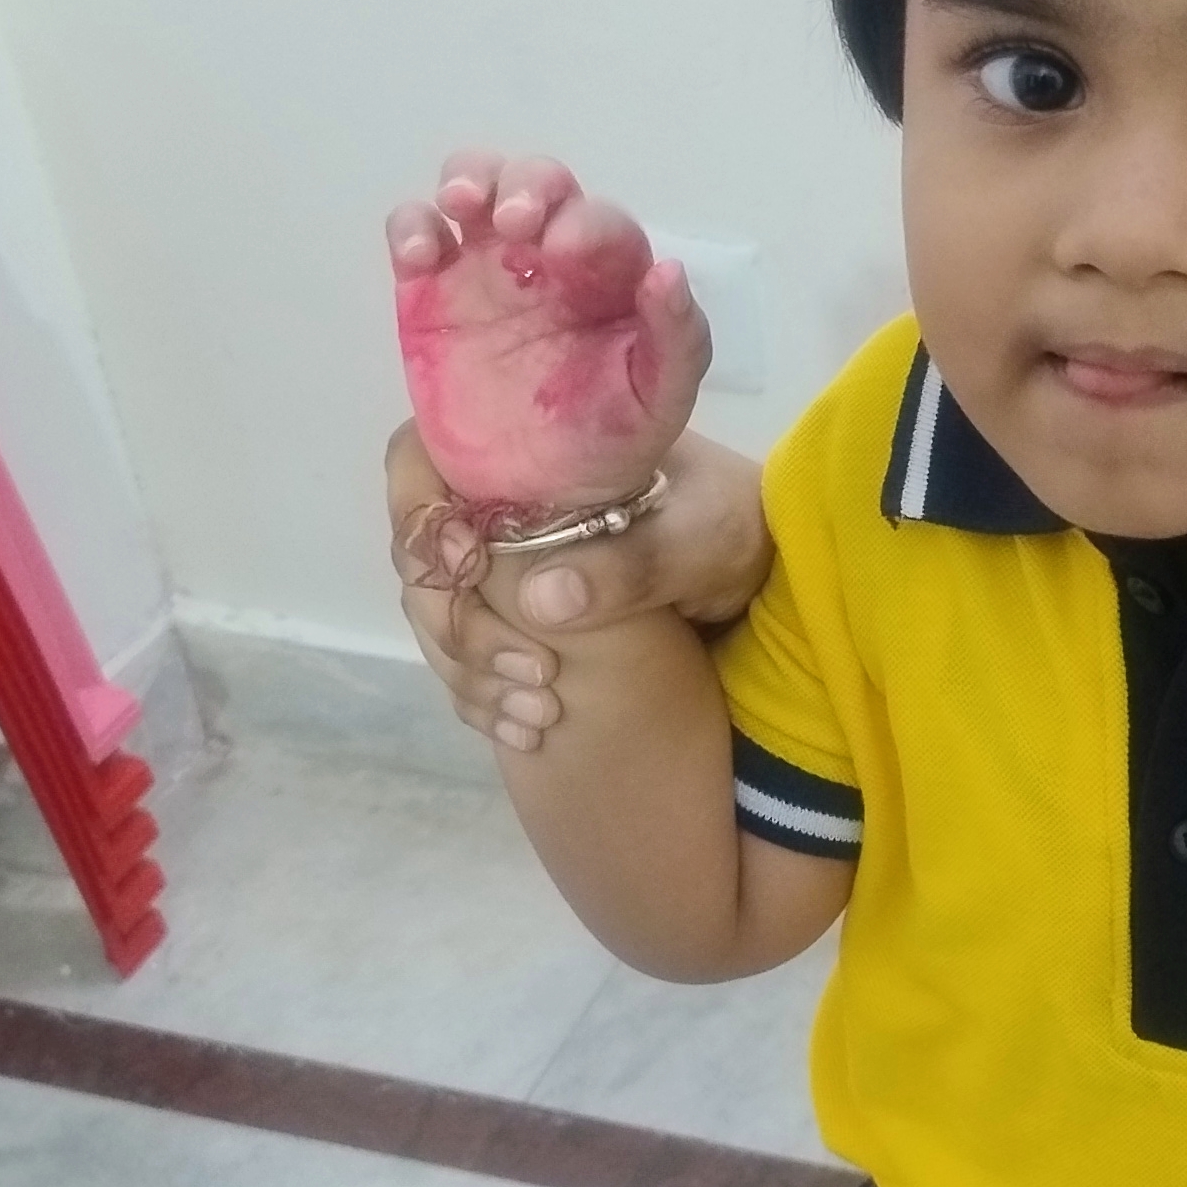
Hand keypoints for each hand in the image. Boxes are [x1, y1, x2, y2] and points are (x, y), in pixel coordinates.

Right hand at [386, 417, 773, 755]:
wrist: (768, 566)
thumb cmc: (736, 523)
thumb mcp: (703, 536)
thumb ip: (634, 562)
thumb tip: (543, 598)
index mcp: (529, 454)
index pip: (422, 459)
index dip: (419, 511)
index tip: (464, 566)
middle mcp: (500, 504)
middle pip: (419, 555)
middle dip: (457, 621)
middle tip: (532, 670)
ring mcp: (504, 564)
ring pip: (436, 614)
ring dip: (469, 670)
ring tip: (540, 714)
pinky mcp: (519, 617)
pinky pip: (467, 658)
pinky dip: (484, 697)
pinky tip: (527, 731)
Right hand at [388, 151, 710, 516]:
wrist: (539, 492)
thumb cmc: (610, 437)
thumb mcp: (661, 400)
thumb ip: (677, 340)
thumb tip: (669, 271)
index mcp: (610, 271)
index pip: (600, 223)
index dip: (584, 223)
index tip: (566, 250)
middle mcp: (548, 252)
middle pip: (537, 181)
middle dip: (525, 184)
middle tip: (514, 220)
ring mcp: (485, 264)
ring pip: (475, 184)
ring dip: (468, 177)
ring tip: (460, 203)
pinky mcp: (429, 290)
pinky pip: (415, 234)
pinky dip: (410, 226)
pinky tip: (417, 256)